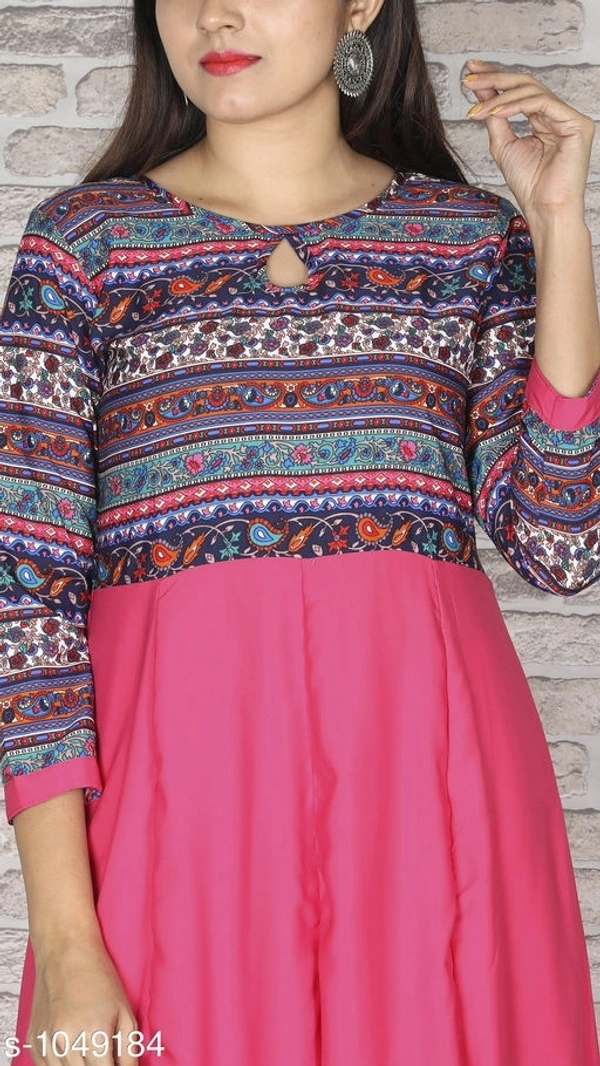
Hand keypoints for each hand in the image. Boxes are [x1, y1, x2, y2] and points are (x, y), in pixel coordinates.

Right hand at [27, 941, 139, 1064]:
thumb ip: (129, 1050)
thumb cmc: (99, 978)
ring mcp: (46, 1041)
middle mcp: (67, 1041)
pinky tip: (72, 1051)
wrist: (66, 952)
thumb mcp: (125, 1012)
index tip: (115, 1065)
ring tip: (89, 1049)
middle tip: (104, 1056)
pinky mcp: (34, 1040)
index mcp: (94, 1034)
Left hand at [461, 59, 594, 227]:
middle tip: (470, 76)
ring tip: (477, 106)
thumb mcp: (503, 145)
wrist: (544, 209)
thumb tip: (481, 90)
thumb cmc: (529, 184)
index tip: (470, 74)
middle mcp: (558, 115)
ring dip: (500, 95)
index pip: (519, 92)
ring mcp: (569, 118)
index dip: (495, 80)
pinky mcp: (576, 124)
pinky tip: (495, 111)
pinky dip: (516, 105)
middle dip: (495, 78)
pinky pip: (542, 103)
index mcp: (544, 120)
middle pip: (526, 84)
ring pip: (532, 91)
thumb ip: (495, 116)